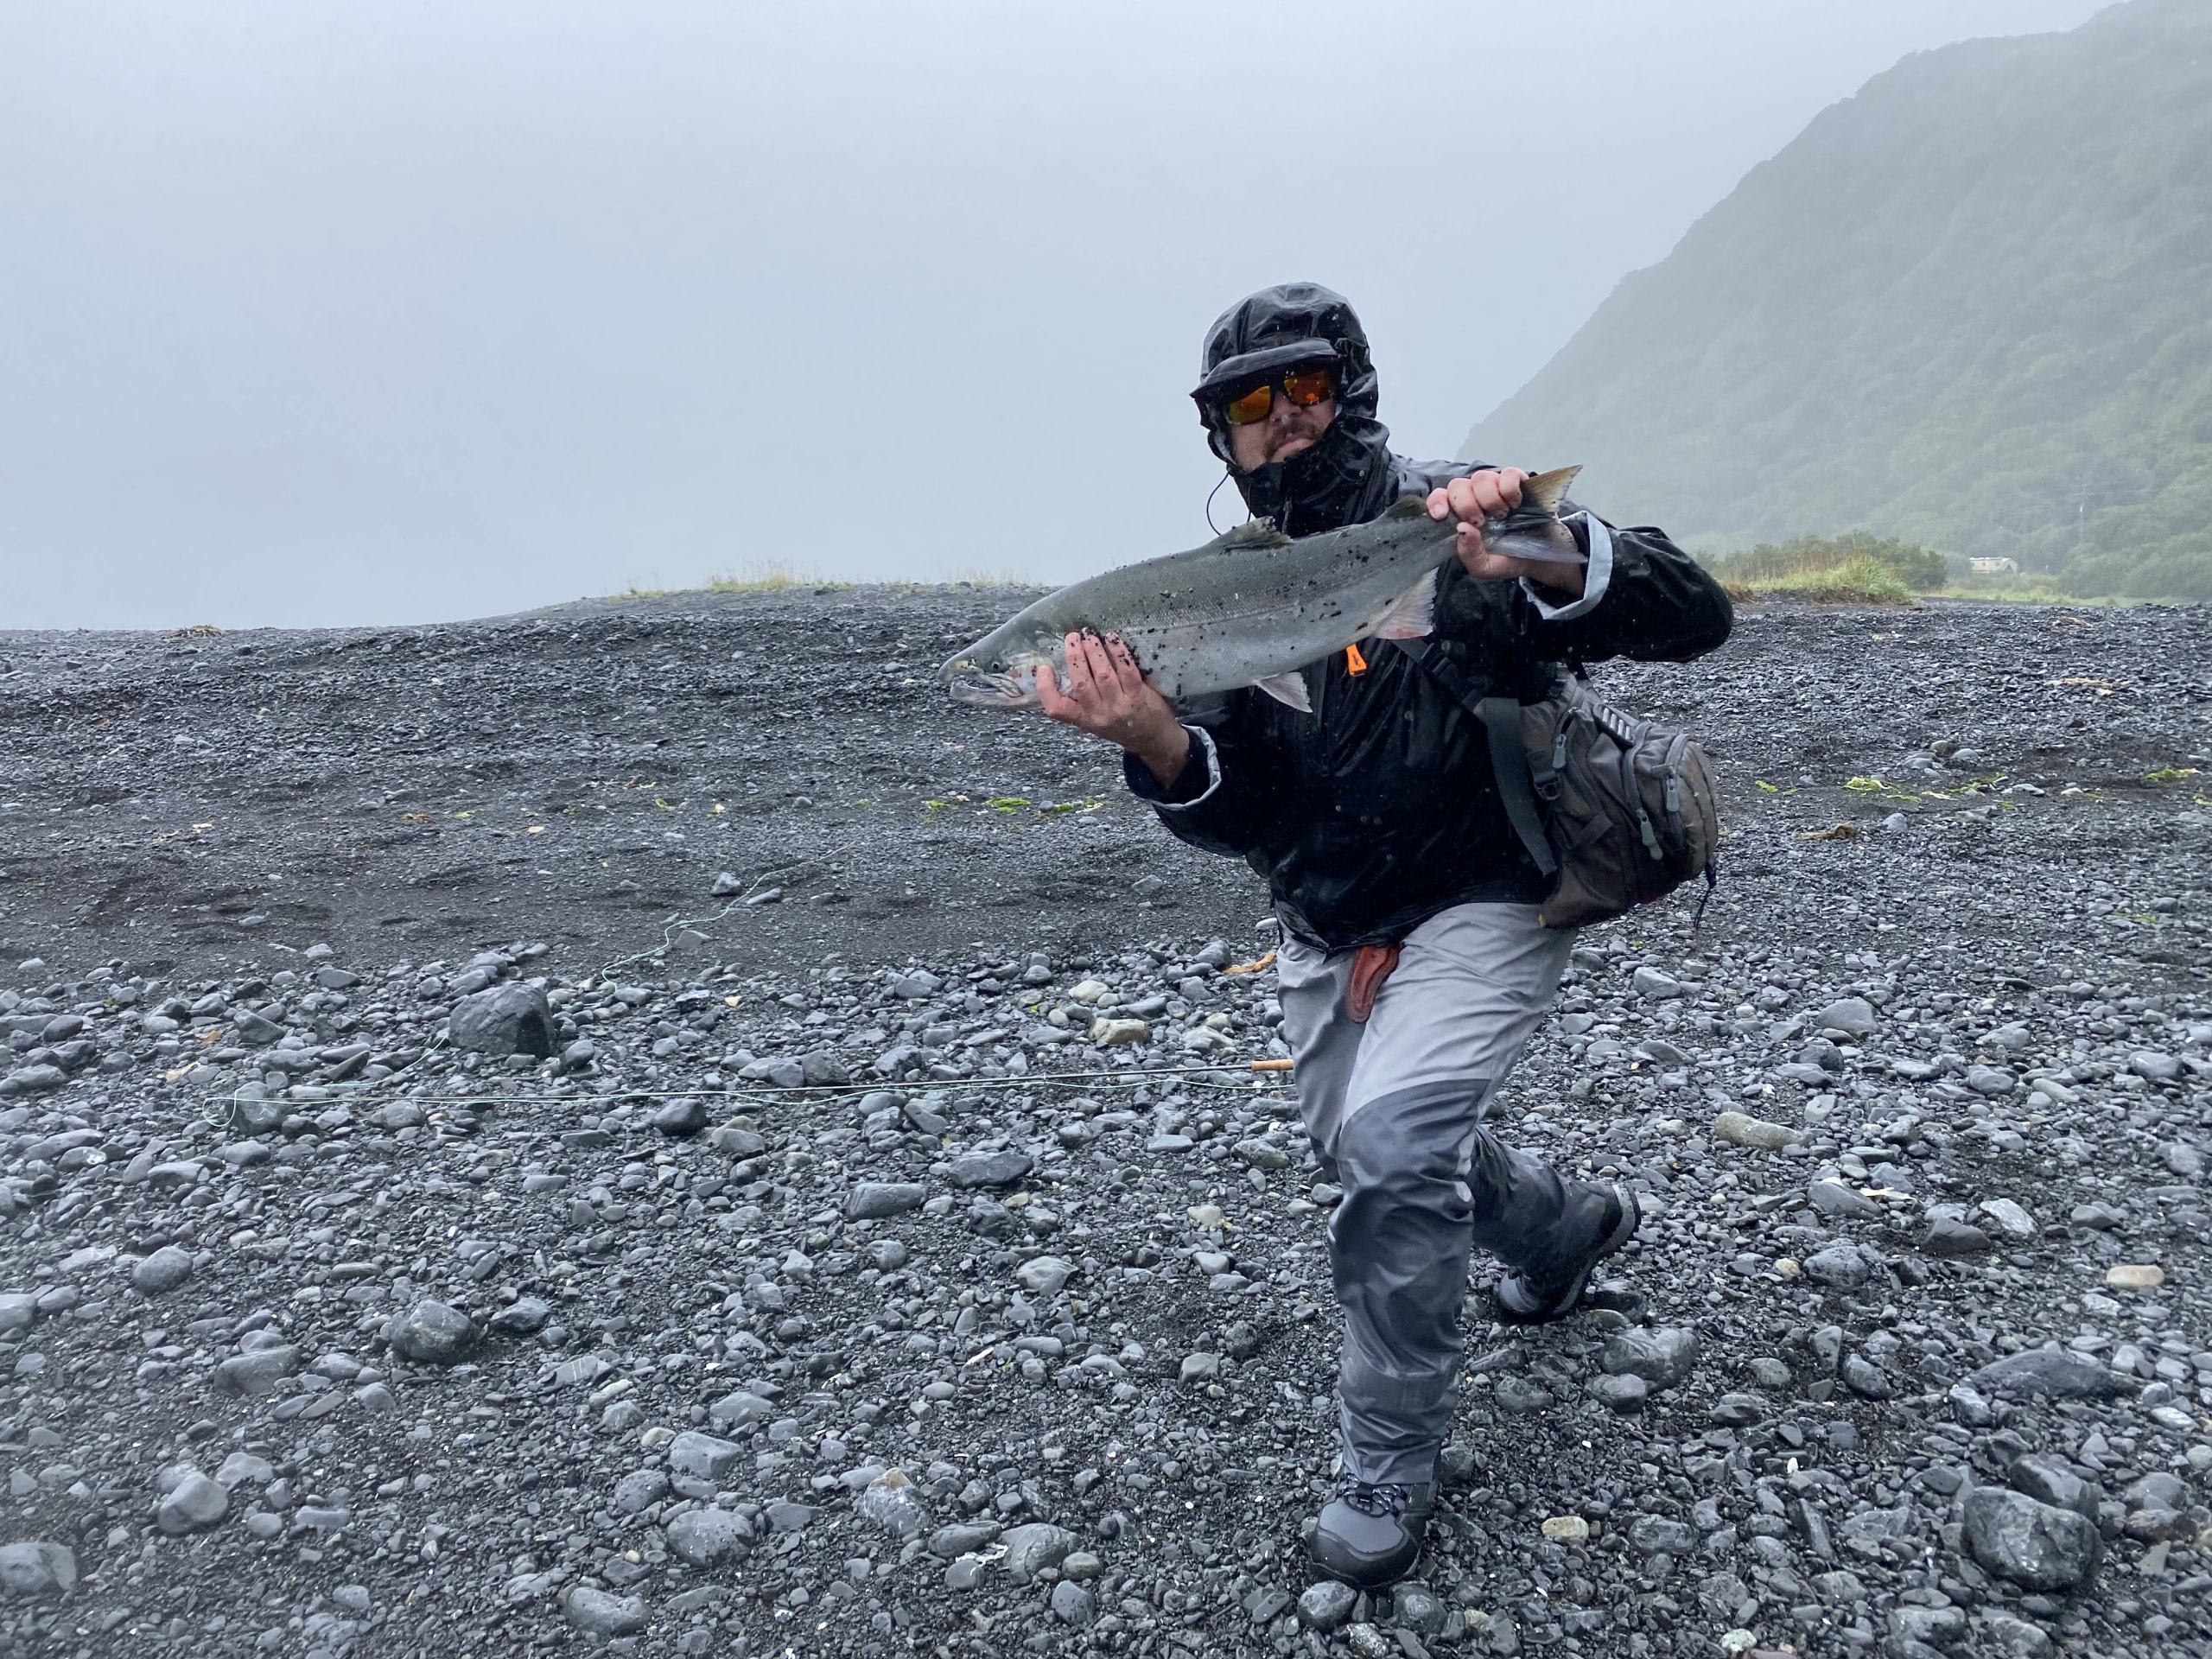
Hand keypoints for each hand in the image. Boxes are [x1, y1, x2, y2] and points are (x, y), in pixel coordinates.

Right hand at [1035, 630, 1190, 783]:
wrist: (1152, 739)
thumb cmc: (1121, 725)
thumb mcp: (1094, 719)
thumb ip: (1080, 700)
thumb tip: (1068, 665)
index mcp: (1083, 719)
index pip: (1057, 709)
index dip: (1045, 688)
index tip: (1044, 668)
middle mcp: (1099, 715)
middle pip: (1081, 684)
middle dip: (1074, 657)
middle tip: (1072, 638)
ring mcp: (1119, 706)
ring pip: (1102, 674)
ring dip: (1094, 651)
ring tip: (1090, 636)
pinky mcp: (1138, 696)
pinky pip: (1126, 670)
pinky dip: (1118, 652)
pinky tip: (1112, 639)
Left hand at [1426, 467, 1584, 594]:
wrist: (1541, 558)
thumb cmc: (1507, 559)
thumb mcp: (1484, 567)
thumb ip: (1469, 554)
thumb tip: (1462, 530)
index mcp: (1460, 516)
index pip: (1439, 498)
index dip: (1437, 502)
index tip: (1442, 515)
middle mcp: (1474, 497)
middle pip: (1458, 485)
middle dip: (1467, 505)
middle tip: (1482, 523)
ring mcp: (1495, 487)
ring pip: (1481, 477)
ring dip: (1490, 499)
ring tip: (1503, 516)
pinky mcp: (1518, 481)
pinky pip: (1508, 474)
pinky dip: (1510, 489)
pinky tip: (1516, 504)